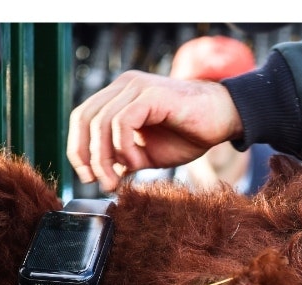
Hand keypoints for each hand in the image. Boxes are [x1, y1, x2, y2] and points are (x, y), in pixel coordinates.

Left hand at [67, 71, 243, 192]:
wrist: (224, 120)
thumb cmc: (188, 134)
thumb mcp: (145, 154)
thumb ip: (121, 159)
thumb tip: (99, 176)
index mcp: (118, 95)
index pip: (81, 118)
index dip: (78, 149)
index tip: (87, 177)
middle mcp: (124, 85)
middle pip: (85, 119)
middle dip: (87, 156)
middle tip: (102, 182)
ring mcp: (137, 87)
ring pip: (101, 123)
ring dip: (105, 158)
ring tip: (118, 178)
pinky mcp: (151, 94)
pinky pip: (122, 122)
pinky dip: (124, 148)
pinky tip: (137, 163)